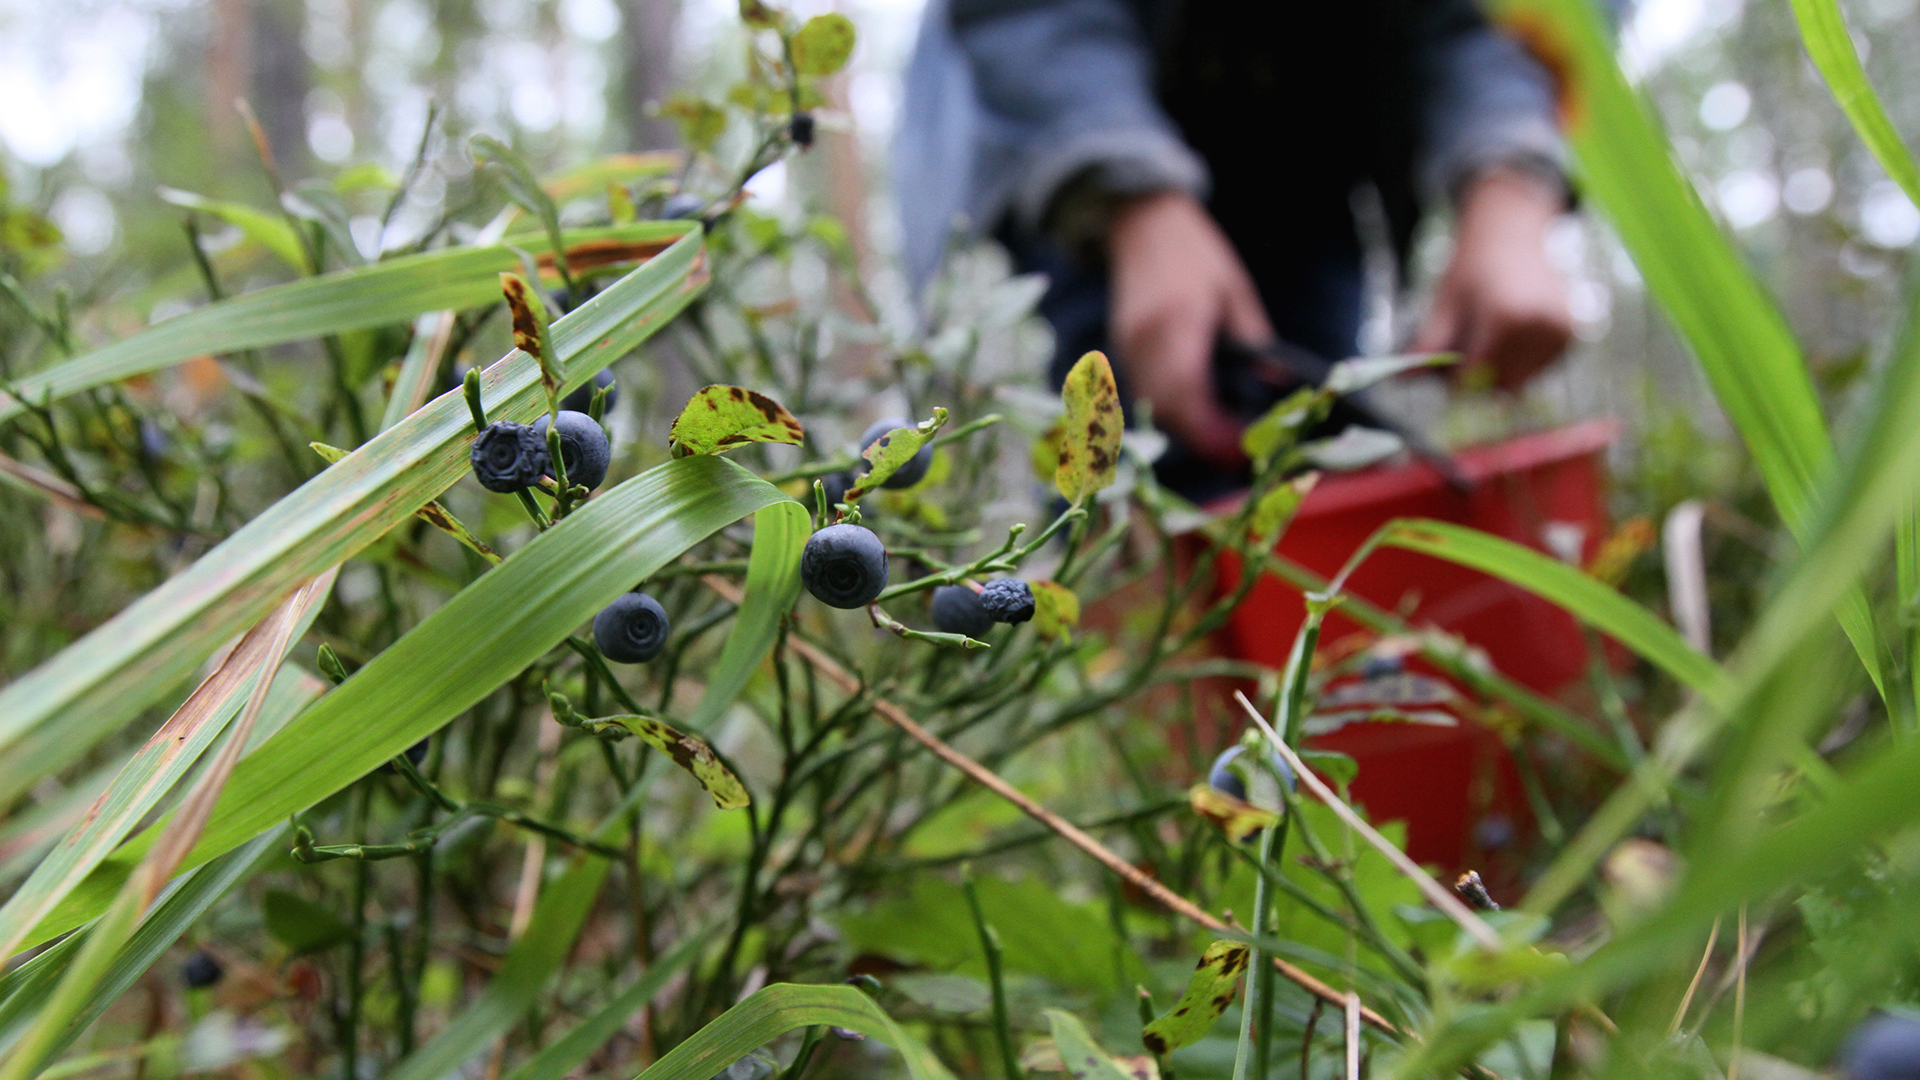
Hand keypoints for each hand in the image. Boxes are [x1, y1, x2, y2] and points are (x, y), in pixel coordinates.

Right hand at [1107, 191, 1272, 466]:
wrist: (1141, 224)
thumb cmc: (1195, 253)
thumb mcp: (1236, 292)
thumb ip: (1254, 342)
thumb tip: (1274, 390)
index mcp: (1177, 320)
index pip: (1189, 392)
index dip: (1213, 430)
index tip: (1243, 448)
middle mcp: (1145, 340)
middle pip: (1169, 410)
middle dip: (1204, 440)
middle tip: (1241, 455)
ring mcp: (1127, 348)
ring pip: (1154, 408)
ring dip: (1187, 431)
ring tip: (1225, 440)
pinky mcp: (1121, 352)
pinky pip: (1145, 395)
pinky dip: (1172, 413)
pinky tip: (1198, 416)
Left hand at [1412, 167, 1573, 390]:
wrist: (1512, 232)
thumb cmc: (1474, 266)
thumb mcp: (1446, 302)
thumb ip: (1429, 343)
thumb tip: (1402, 380)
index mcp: (1505, 316)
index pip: (1475, 375)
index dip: (1455, 382)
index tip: (1444, 375)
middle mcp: (1539, 325)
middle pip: (1500, 384)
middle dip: (1478, 381)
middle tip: (1465, 357)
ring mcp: (1560, 330)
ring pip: (1521, 382)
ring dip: (1500, 374)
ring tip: (1488, 339)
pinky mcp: (1571, 334)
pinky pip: (1539, 370)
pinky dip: (1521, 365)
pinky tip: (1510, 338)